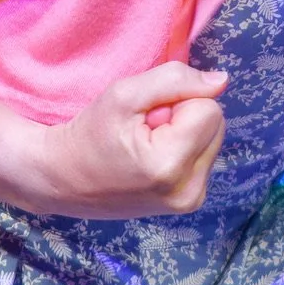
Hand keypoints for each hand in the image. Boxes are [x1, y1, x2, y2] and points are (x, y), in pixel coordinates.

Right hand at [0, 59, 227, 218]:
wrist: (62, 179)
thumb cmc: (89, 133)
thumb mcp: (124, 94)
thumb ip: (175, 80)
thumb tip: (221, 81)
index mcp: (171, 165)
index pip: (210, 108)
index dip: (178, 101)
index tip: (146, 114)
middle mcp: (188, 191)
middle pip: (215, 125)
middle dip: (184, 117)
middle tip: (144, 128)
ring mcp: (189, 202)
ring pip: (211, 140)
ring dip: (184, 133)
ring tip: (145, 143)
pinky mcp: (188, 204)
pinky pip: (203, 157)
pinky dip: (182, 149)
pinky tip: (152, 157)